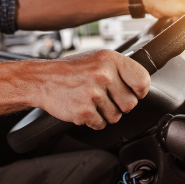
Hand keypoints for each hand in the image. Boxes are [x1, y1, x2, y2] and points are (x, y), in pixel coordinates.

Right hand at [32, 50, 150, 129]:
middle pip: (130, 104)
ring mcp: (93, 93)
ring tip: (92, 101)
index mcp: (110, 59)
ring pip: (116, 116)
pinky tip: (84, 108)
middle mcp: (103, 74)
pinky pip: (101, 124)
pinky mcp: (83, 110)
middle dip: (120, 105)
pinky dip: (93, 120)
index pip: (142, 79)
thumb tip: (141, 85)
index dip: (140, 90)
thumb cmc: (72, 70)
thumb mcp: (98, 59)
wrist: (42, 79)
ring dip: (105, 113)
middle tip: (105, 98)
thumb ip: (120, 70)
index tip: (134, 92)